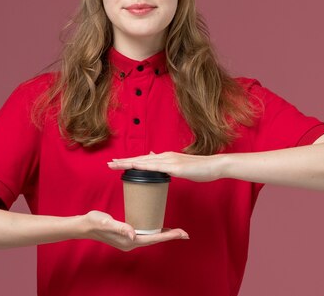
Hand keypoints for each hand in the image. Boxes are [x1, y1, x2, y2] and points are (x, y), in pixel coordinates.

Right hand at [81, 210, 188, 251]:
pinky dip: (155, 232)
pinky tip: (159, 227)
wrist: (84, 226)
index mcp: (129, 241)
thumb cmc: (95, 222)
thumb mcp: (107, 222)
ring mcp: (129, 240)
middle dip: (170, 236)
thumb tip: (133, 234)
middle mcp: (131, 243)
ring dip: (164, 235)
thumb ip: (120, 227)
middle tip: (185, 233)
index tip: (181, 233)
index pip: (153, 238)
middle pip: (155, 240)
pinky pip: (145, 235)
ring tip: (176, 231)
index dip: (168, 236)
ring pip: (151, 238)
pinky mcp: (127, 236)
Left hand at [107, 151, 223, 181]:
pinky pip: (156, 167)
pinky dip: (144, 166)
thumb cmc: (199, 168)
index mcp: (166, 157)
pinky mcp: (175, 167)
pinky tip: (134, 167)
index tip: (116, 163)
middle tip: (109, 164)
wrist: (214, 165)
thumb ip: (169, 165)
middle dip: (124, 161)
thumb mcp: (181, 166)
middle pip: (140, 159)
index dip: (129, 161)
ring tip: (115, 165)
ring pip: (145, 162)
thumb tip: (159, 161)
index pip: (143, 159)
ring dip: (129, 163)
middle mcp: (165, 156)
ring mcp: (170, 160)